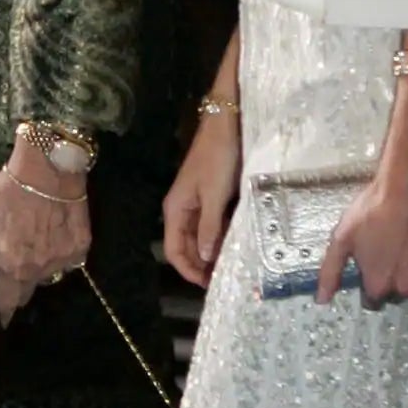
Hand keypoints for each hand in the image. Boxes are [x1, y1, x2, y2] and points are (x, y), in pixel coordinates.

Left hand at [0, 147, 90, 323]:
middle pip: (27, 292)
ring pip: (47, 275)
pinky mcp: (82, 247)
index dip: (0, 311)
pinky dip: (59, 252)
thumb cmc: (7, 193)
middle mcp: (39, 271)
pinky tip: (52, 232)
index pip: (6, 304)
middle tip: (11, 267)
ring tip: (32, 242)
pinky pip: (67, 260)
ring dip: (38, 267)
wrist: (47, 168)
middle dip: (17, 286)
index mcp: (12, 268)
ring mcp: (64, 260)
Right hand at [162, 110, 240, 286]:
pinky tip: (234, 244)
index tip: (208, 285)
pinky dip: (220, 237)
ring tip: (230, 266)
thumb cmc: (218, 157)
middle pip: (185, 246)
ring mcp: (197, 202)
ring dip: (211, 253)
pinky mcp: (211, 196)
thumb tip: (205, 258)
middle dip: (200, 265)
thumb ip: (209, 227)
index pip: (173, 250)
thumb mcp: (214, 194)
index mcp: (176, 209)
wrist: (226, 123)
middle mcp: (183, 209)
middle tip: (222, 280)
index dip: (188, 270)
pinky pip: (211, 224)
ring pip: (199, 237)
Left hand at [317, 164, 407, 308]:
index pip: (373, 302)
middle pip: (397, 296)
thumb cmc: (374, 209)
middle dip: (393, 282)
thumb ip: (331, 273)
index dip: (371, 285)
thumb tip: (322, 299)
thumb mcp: (341, 238)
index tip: (372, 270)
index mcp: (378, 283)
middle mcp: (405, 287)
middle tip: (392, 256)